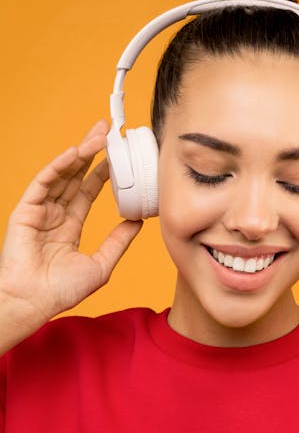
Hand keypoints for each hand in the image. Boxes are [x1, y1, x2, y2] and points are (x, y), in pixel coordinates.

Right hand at [0, 120, 142, 335]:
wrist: (34, 303)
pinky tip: (75, 152)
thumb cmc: (61, 292)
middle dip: (92, 152)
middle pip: (75, 175)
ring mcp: (39, 211)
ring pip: (62, 174)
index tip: (119, 155)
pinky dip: (59, 166)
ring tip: (99, 134)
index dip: (103, 172)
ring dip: (80, 152)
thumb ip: (118, 242)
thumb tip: (138, 222)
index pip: (88, 191)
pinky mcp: (26, 210)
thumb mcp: (101, 264)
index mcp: (69, 226)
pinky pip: (44, 182)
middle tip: (109, 130)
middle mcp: (54, 214)